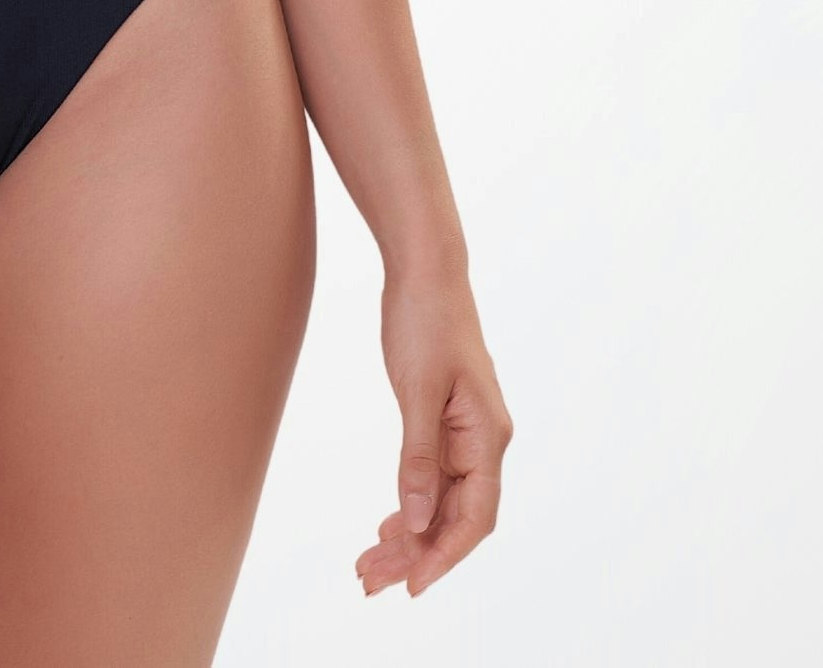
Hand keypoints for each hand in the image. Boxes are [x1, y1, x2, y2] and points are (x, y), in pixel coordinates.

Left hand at [357, 268, 511, 597]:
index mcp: (487, 436)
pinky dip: (410, 502)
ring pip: (440, 500)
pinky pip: (432, 476)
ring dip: (408, 534)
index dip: (445, 556)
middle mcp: (483, 441)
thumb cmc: (425, 321)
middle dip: (416, 554)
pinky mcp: (444, 419)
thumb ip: (418, 458)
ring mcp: (465, 432)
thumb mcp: (416, 390)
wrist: (425, 269)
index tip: (412, 587)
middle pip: (455, 516)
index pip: (475, 517)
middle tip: (369, 582)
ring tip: (369, 565)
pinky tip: (389, 524)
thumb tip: (417, 520)